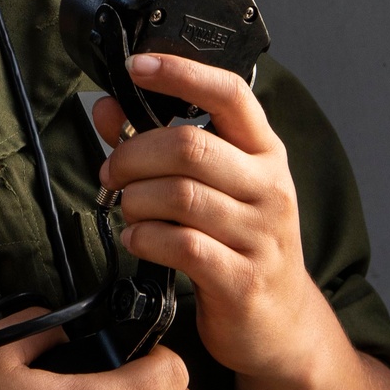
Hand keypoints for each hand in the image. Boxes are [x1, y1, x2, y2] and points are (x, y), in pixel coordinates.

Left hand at [95, 52, 321, 380]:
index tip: (137, 65)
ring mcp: (260, 234)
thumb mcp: (211, 187)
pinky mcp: (242, 278)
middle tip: (112, 171)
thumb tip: (108, 107)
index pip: (230, 94)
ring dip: (135, 200)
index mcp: (264, 152)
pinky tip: (137, 239)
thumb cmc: (240, 243)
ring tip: (127, 209)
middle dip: (134, 155)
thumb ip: (157, 144)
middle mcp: (269, 187)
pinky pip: (181, 244)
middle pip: (190, 147)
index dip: (180, 73)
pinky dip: (145, 238)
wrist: (282, 323)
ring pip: (179, 196)